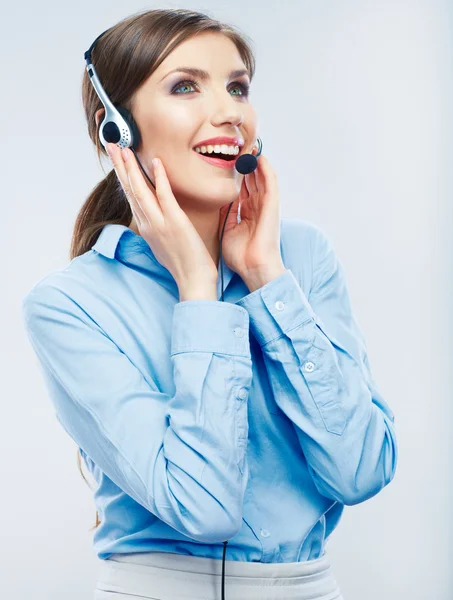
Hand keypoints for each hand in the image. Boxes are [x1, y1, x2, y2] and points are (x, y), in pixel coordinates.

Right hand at [106, 143, 217, 287]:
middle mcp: (148, 224)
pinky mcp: (175, 222)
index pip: (130, 196)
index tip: (117, 159)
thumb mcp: (163, 245)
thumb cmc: (183, 264)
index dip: (122, 176)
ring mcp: (160, 222)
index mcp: (146, 228)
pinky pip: (164, 195)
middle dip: (120, 166)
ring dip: (131, 168)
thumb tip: (155, 217)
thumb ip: (157, 228)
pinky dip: (159, 177)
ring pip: (141, 190)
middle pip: (129, 190)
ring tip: (124, 148)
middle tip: (111, 144)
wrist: (193, 280)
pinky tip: (155, 161)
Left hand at [218, 153, 284, 278]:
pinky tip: (260, 158)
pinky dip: (266, 170)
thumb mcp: (227, 231)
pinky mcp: (272, 206)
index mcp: (247, 215)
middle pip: (252, 181)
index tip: (227, 163)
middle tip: (238, 148)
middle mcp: (257, 208)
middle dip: (245, 166)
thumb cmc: (241, 256)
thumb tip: (219, 203)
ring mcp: (265, 206)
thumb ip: (225, 216)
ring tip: (249, 147)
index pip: (242, 190)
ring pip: (261, 178)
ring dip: (256, 163)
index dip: (236, 176)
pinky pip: (271, 183)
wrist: (254, 268)